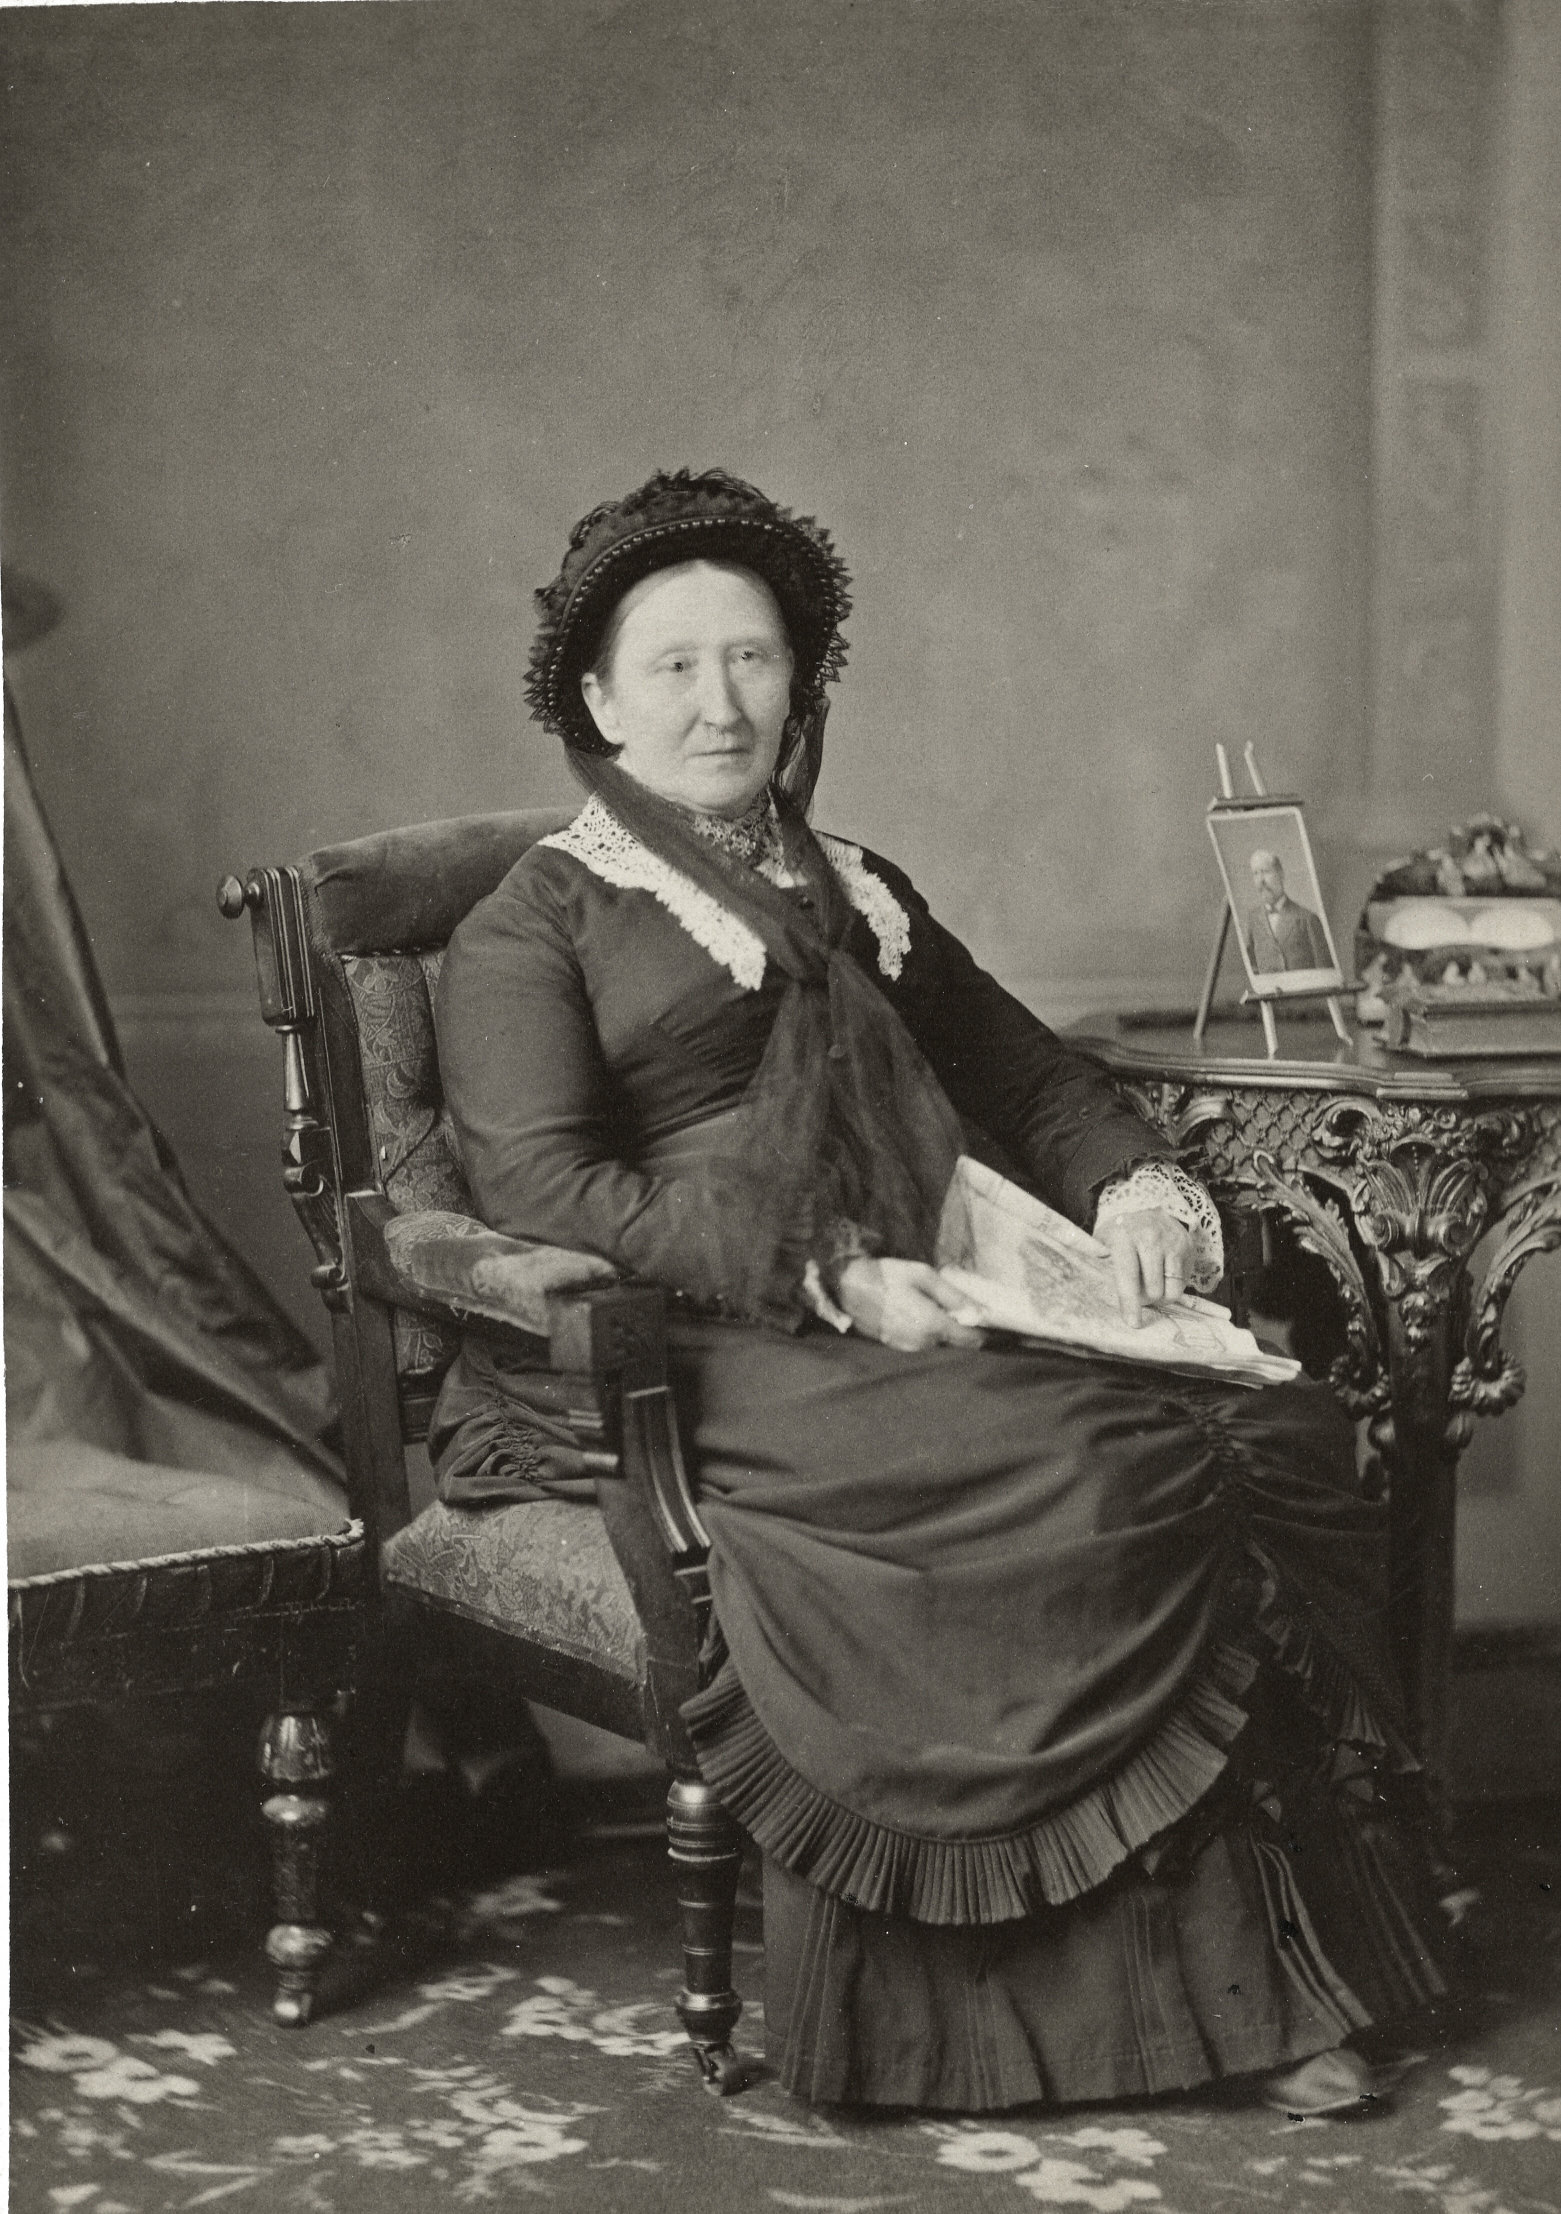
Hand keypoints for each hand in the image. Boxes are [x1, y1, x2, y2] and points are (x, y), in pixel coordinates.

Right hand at [835, 1257, 985, 1352]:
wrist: (848, 1287)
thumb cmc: (887, 1277)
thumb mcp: (924, 1276)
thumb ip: (953, 1296)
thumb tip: (979, 1311)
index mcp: (933, 1325)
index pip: (971, 1340)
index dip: (984, 1332)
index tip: (989, 1321)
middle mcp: (922, 1343)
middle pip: (954, 1342)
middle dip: (960, 1327)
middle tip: (957, 1306)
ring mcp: (908, 1347)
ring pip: (937, 1342)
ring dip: (941, 1328)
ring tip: (932, 1305)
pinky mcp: (896, 1346)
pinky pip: (920, 1341)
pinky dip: (924, 1330)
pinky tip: (915, 1311)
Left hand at [1094, 1208, 1195, 1327]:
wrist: (1147, 1209)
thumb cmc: (1120, 1234)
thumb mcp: (1103, 1242)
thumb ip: (1097, 1263)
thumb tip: (1091, 1288)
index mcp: (1125, 1236)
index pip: (1128, 1276)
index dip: (1130, 1302)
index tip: (1132, 1322)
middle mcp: (1151, 1238)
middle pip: (1153, 1290)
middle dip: (1144, 1300)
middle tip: (1137, 1295)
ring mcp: (1172, 1243)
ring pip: (1171, 1291)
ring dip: (1160, 1297)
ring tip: (1150, 1286)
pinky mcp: (1188, 1248)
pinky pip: (1182, 1284)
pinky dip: (1172, 1288)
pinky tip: (1162, 1277)